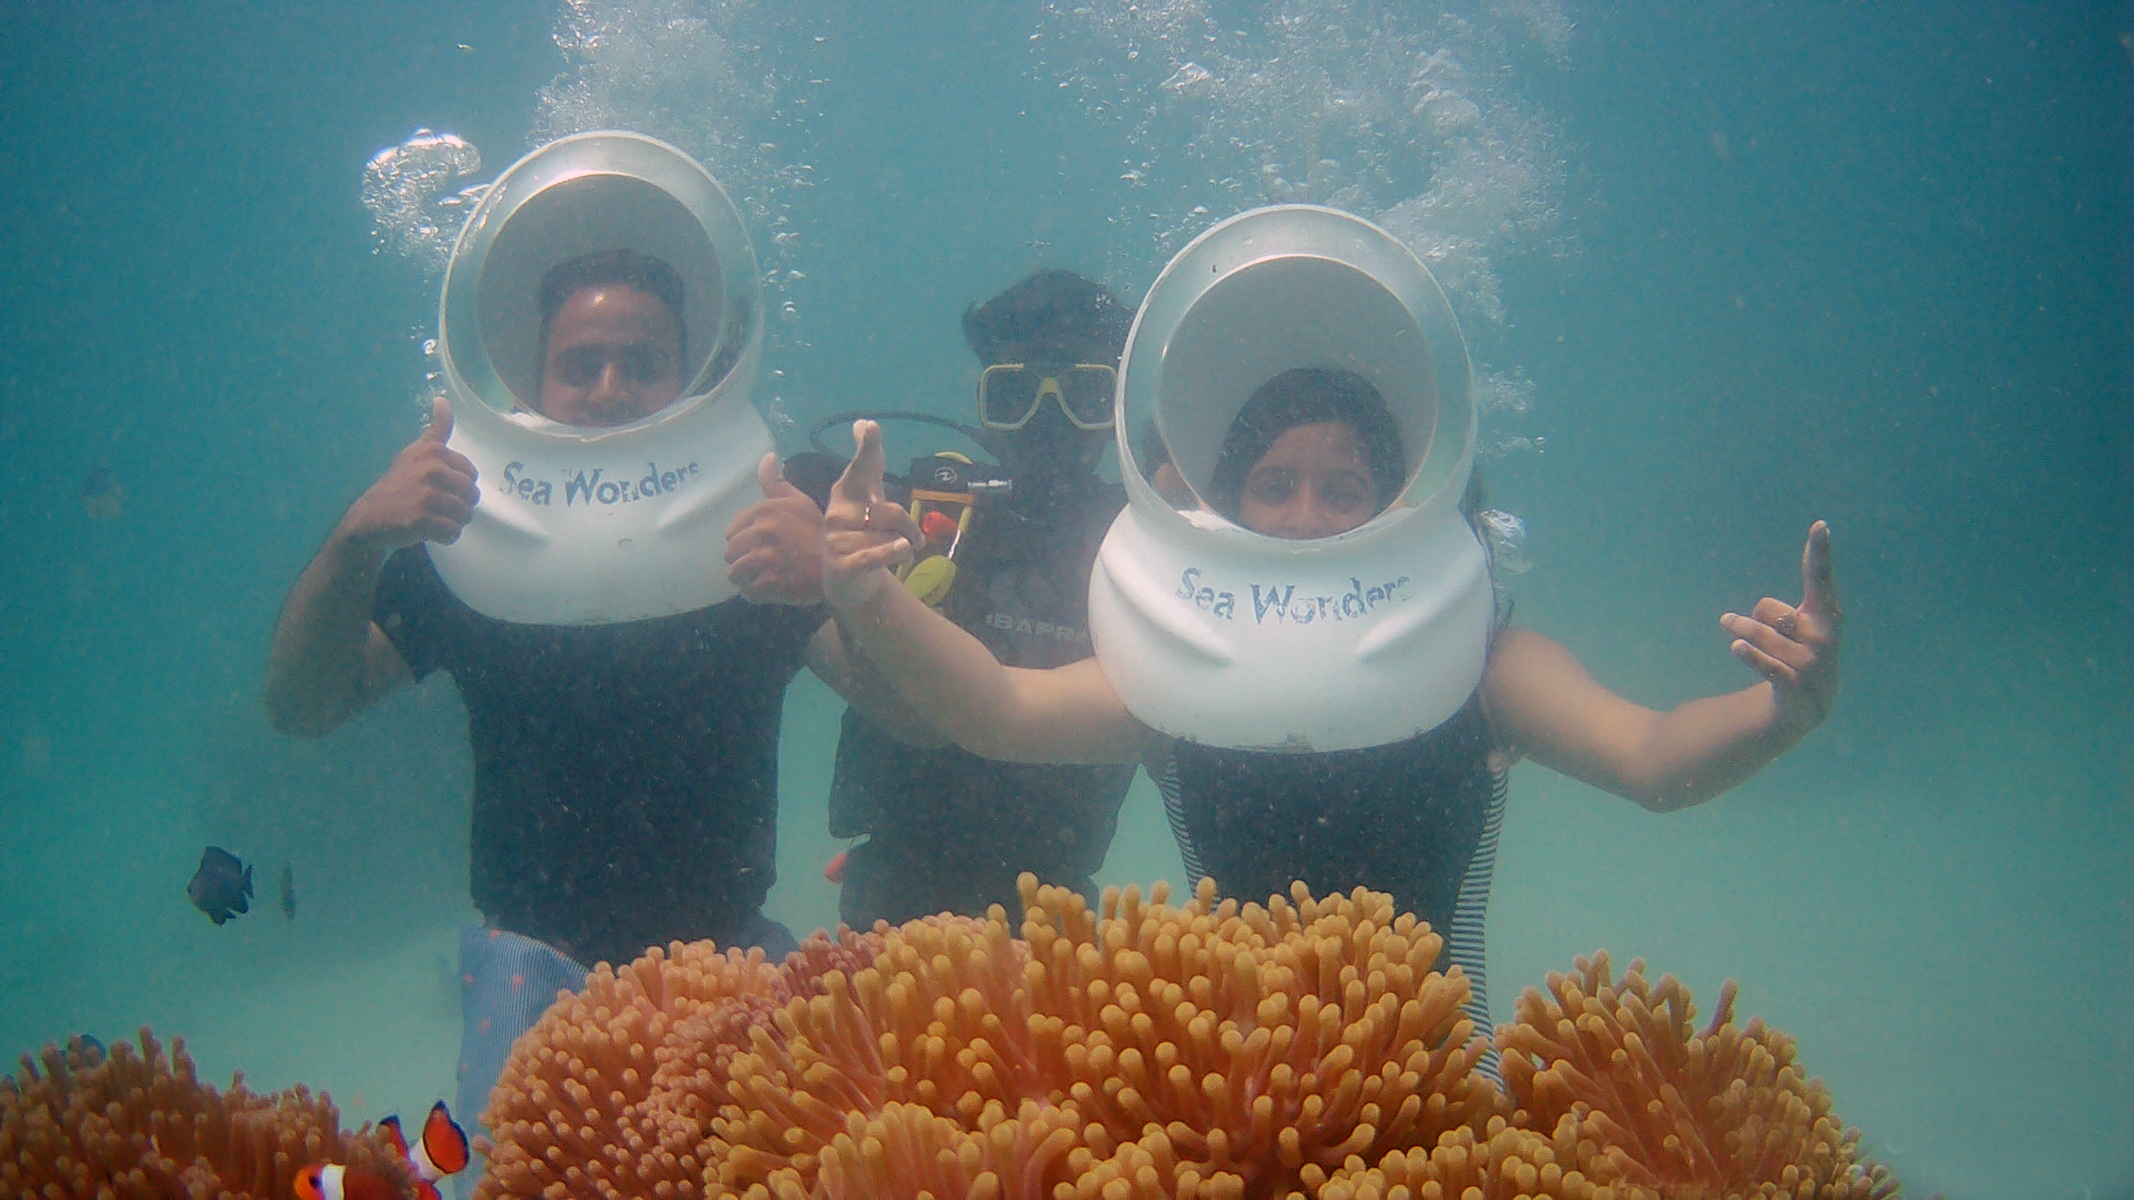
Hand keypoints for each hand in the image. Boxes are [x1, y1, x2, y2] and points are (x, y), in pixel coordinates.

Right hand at [336, 397, 478, 556]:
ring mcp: (427, 495)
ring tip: (432, 518)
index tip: (438, 486)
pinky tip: (429, 531)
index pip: (471, 473)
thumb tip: (444, 401)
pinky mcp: (423, 519)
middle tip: (435, 506)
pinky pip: (453, 532)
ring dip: (452, 522)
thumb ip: (436, 431)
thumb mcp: (414, 452)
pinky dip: (445, 537)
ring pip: (465, 515)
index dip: (459, 485)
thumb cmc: (397, 484)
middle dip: (459, 505)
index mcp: (433, 451)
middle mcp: (432, 469)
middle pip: (472, 495)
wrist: (368, 517)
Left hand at [724, 453, 826, 604]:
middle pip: (730, 553)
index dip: (744, 540)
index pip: (731, 531)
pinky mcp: (769, 584)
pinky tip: (770, 588)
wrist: (842, 562)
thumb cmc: (818, 531)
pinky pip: (748, 591)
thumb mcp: (799, 502)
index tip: (760, 545)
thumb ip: (776, 483)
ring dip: (747, 577)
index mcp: (764, 511)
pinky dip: (756, 593)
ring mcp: (763, 559)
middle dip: (744, 559)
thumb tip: (767, 456)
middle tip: (763, 563)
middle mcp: (760, 533)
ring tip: (765, 576)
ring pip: (735, 573)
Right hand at [823, 420, 920, 611]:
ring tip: (895, 553)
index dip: (867, 448)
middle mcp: (837, 513)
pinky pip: (878, 554)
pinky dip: (895, 552)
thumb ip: (870, 463)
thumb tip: (864, 422)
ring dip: (904, 548)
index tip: (869, 427)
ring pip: (891, 537)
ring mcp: (837, 539)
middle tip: (912, 539)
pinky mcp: (842, 564)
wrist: (849, 581)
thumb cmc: (863, 532)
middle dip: (910, 527)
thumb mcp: (869, 498)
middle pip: (891, 512)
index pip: (860, 467)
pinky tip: (903, 552)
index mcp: (846, 492)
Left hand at [1722, 520, 1840, 739]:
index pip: (1820, 579)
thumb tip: (1753, 612)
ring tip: (1734, 634)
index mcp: (1827, 616)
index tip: (1820, 525)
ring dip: (1743, 632)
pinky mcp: (1796, 687)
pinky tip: (1736, 646)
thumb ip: (1778, 612)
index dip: (1819, 553)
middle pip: (1769, 609)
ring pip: (1760, 635)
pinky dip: (1749, 655)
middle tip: (1760, 628)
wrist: (1807, 707)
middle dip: (1758, 616)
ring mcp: (1812, 664)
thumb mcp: (1795, 629)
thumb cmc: (1797, 654)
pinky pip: (1765, 664)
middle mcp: (1824, 637)